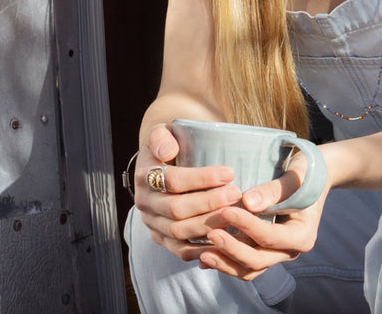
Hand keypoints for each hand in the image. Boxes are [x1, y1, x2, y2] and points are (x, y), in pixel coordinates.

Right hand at [135, 124, 242, 261]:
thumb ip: (161, 137)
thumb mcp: (163, 131)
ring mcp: (153, 224)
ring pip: (179, 232)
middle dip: (209, 203)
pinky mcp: (162, 239)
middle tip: (236, 194)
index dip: (201, 178)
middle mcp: (145, 203)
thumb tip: (167, 151)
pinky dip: (202, 249)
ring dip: (209, 225)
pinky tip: (224, 240)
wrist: (163, 160)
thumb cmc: (171, 142)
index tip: (229, 172)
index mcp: (144, 176)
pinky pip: (180, 250)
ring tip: (235, 213)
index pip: (172, 181)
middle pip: (176, 210)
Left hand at [198, 154, 328, 279]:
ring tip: (202, 254)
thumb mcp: (294, 176)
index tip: (225, 210)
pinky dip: (227, 260)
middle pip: (258, 260)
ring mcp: (277, 254)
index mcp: (302, 235)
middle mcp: (290, 250)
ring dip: (226, 262)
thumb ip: (273, 190)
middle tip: (210, 234)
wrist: (311, 175)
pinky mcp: (265, 251)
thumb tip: (247, 202)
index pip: (270, 237)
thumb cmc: (304, 171)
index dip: (246, 226)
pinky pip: (245, 263)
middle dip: (232, 250)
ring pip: (249, 268)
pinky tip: (205, 255)